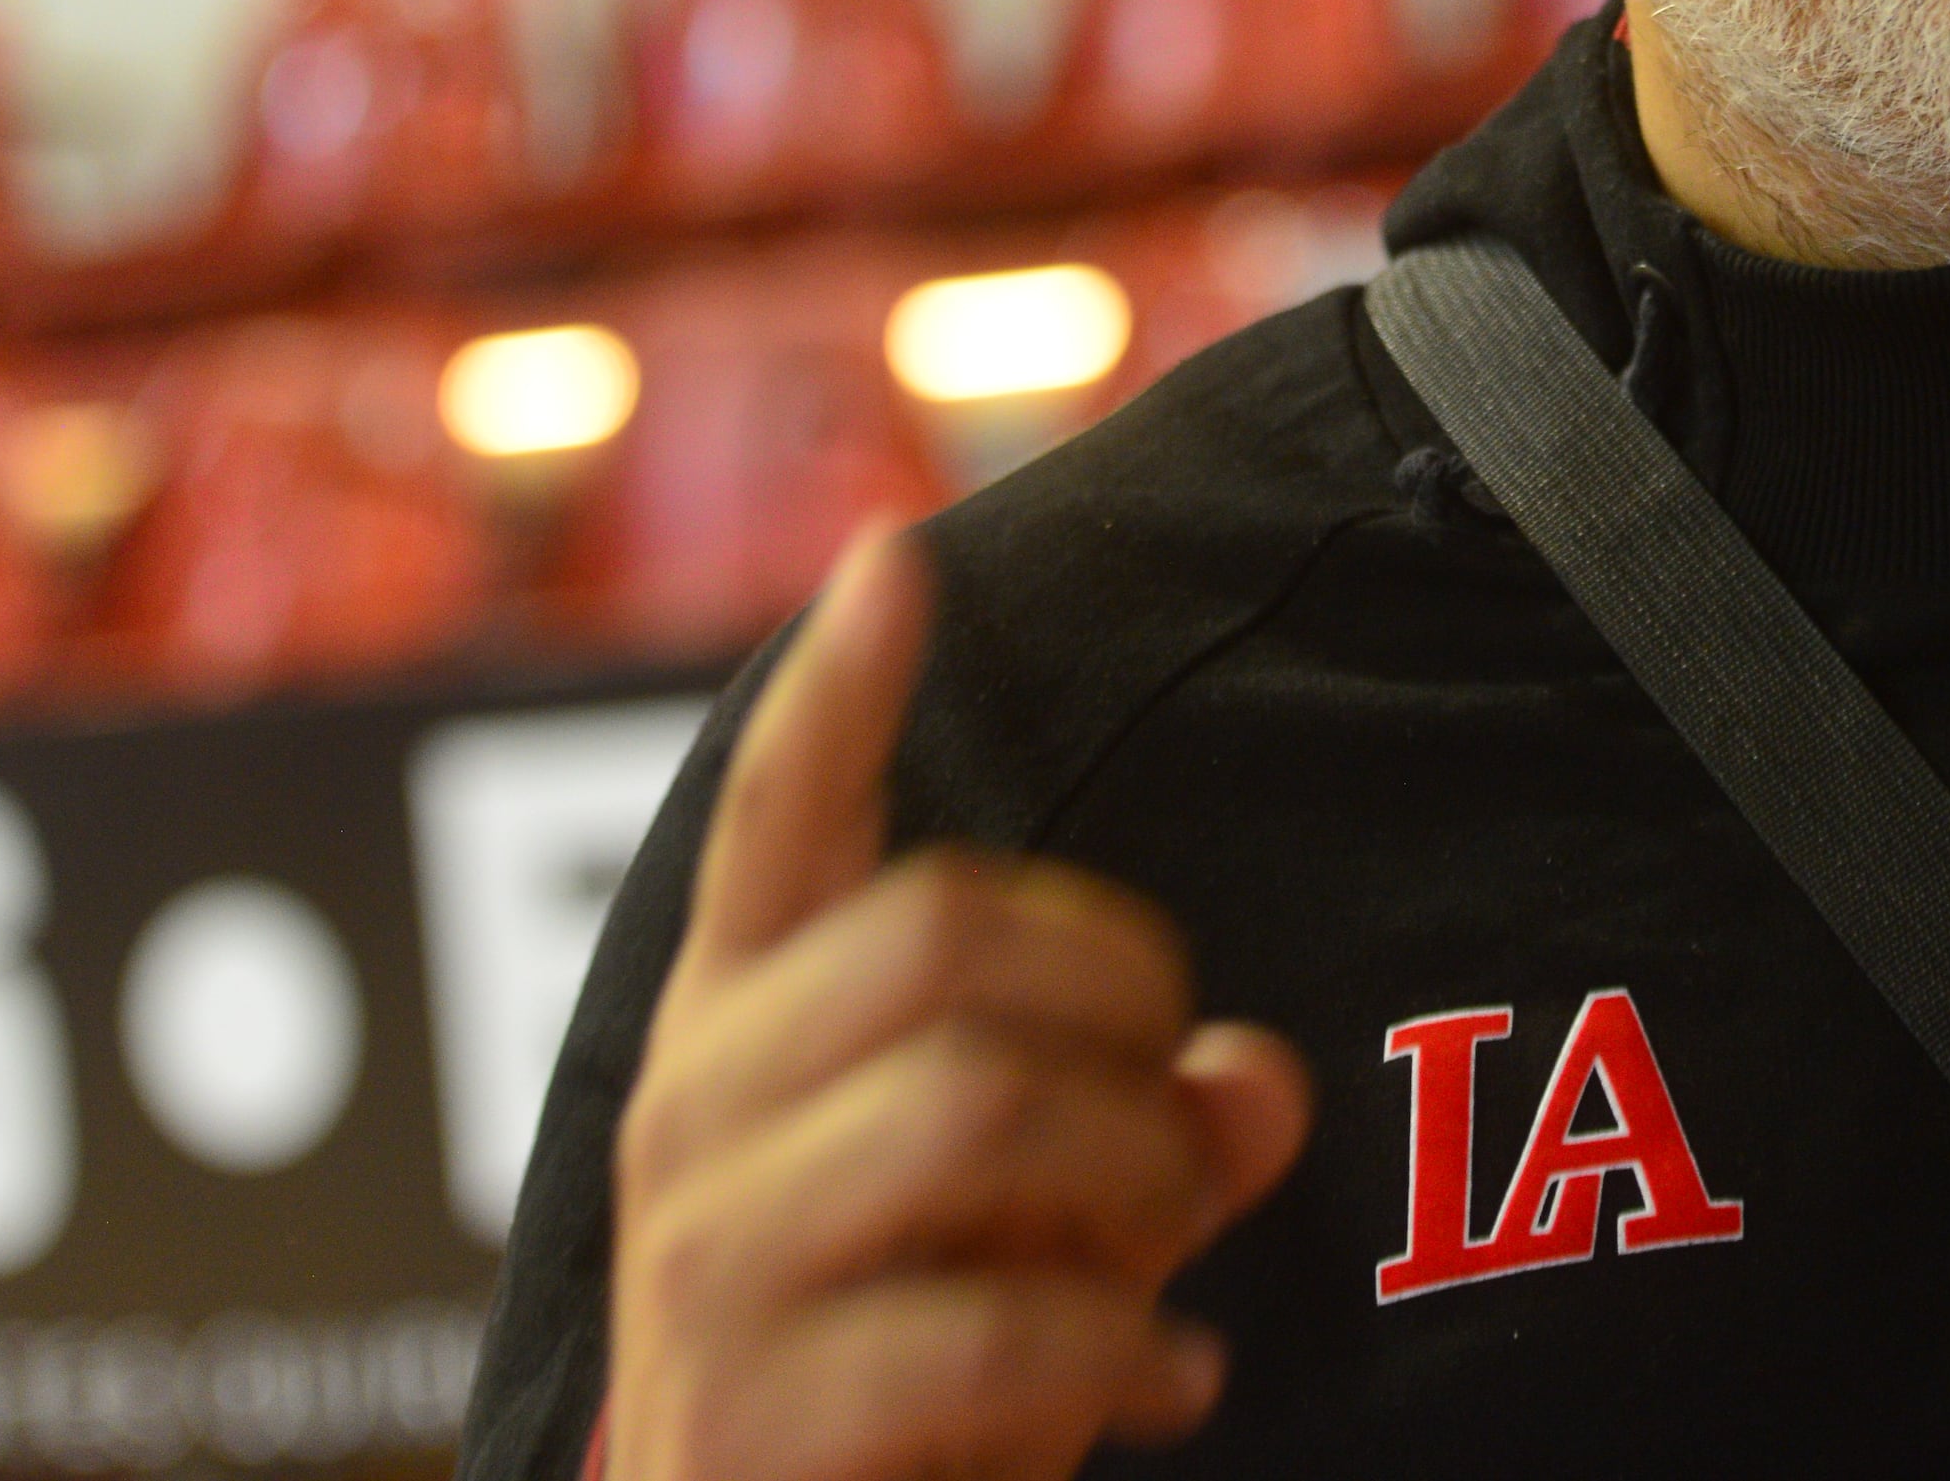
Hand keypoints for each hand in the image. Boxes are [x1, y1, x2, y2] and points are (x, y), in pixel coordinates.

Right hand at [605, 527, 1313, 1478]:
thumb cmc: (902, 1394)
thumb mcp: (1042, 1234)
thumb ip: (1145, 1134)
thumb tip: (1261, 1088)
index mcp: (739, 1035)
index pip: (778, 823)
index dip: (837, 691)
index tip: (896, 554)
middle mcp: (688, 1118)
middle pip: (933, 936)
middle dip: (1115, 998)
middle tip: (1175, 1113)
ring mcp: (699, 1267)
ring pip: (971, 1104)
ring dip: (1128, 1179)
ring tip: (1163, 1268)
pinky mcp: (746, 1419)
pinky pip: (990, 1324)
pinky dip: (1123, 1354)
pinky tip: (1165, 1387)